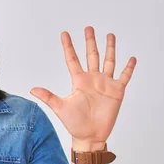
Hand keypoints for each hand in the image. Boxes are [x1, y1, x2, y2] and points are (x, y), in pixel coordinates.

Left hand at [29, 26, 135, 147]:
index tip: (64, 33)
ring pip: (109, 61)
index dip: (68, 46)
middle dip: (90, 41)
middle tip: (89, 28)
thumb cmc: (75, 123)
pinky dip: (129, 68)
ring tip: (110, 35)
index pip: (72, 59)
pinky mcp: (117, 91)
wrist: (90, 136)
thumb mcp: (60, 107)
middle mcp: (92, 79)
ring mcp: (105, 84)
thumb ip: (48, 96)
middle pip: (92, 55)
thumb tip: (32, 89)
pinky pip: (124, 76)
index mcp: (79, 81)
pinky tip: (132, 58)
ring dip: (110, 49)